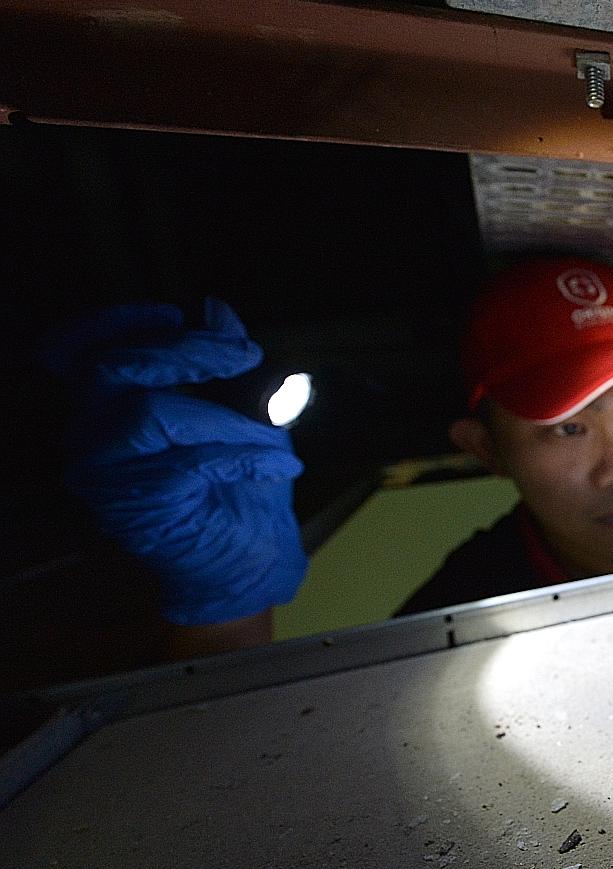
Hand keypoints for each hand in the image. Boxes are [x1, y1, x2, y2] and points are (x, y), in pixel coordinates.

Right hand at [44, 299, 307, 625]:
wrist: (250, 559)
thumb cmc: (243, 485)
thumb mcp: (242, 409)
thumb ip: (222, 360)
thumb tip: (217, 309)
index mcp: (108, 409)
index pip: (78, 352)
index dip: (116, 322)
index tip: (174, 312)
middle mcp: (92, 439)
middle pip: (113, 369)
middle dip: (185, 351)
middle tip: (245, 356)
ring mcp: (106, 476)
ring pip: (150, 414)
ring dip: (224, 416)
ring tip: (272, 434)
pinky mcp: (135, 509)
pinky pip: (186, 462)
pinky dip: (243, 455)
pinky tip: (278, 465)